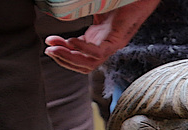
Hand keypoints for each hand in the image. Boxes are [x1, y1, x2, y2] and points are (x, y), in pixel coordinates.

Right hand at [44, 0, 159, 72]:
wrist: (139, 0)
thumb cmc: (118, 4)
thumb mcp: (94, 11)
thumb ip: (79, 13)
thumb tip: (59, 9)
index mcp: (99, 41)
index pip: (79, 55)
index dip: (63, 53)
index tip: (49, 44)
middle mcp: (106, 46)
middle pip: (84, 65)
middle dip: (64, 60)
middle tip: (49, 51)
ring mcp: (113, 45)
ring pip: (90, 63)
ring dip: (70, 59)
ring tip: (55, 50)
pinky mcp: (118, 39)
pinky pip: (100, 52)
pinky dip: (85, 50)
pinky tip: (72, 42)